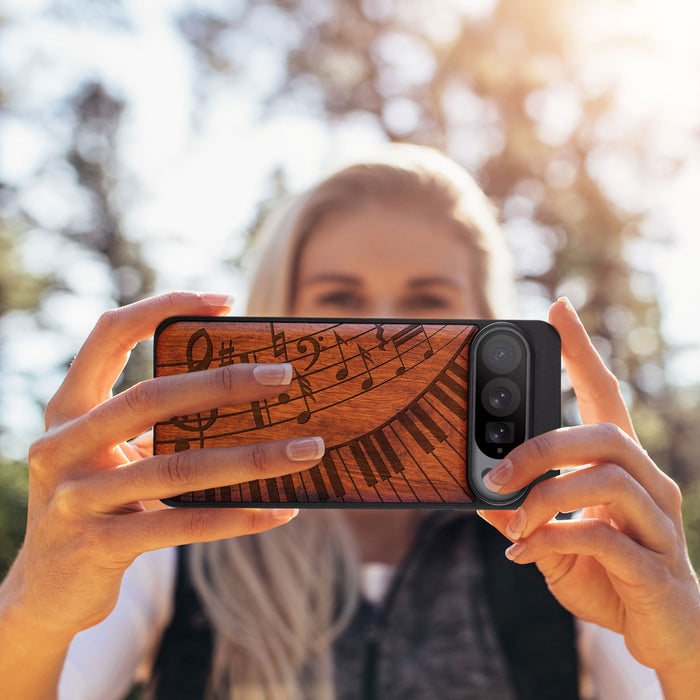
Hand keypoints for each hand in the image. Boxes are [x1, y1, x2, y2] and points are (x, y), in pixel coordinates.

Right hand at [3, 292, 324, 639]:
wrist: (46, 590)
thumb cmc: (98, 503)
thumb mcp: (112, 455)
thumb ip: (156, 426)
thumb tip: (248, 398)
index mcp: (68, 409)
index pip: (108, 334)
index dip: (162, 307)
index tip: (224, 301)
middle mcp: (62, 446)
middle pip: (151, 397)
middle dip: (224, 383)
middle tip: (285, 375)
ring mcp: (76, 498)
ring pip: (177, 467)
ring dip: (252, 457)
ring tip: (307, 450)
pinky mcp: (98, 546)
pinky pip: (182, 525)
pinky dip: (237, 517)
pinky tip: (280, 510)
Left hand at [478, 298, 699, 689]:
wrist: (663, 634)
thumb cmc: (608, 575)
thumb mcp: (553, 539)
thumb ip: (522, 515)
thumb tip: (481, 495)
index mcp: (622, 468)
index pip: (605, 395)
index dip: (582, 352)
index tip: (557, 309)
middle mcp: (649, 484)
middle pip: (604, 434)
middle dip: (541, 447)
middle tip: (495, 472)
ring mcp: (659, 523)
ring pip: (606, 479)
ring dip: (544, 497)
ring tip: (512, 522)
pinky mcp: (656, 566)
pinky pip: (603, 537)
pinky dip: (552, 540)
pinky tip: (524, 554)